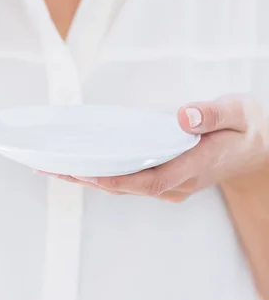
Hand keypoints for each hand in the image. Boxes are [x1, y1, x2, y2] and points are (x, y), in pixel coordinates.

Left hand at [38, 95, 268, 201]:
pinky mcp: (167, 180)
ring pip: (126, 186)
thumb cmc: (247, 128)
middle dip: (89, 178)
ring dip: (90, 178)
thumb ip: (212, 114)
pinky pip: (130, 181)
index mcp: (196, 166)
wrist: (260, 150)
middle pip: (129, 186)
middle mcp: (181, 182)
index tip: (89, 174)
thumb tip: (184, 116)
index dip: (119, 179)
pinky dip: (104, 175)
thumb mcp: (238, 112)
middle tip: (52, 167)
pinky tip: (83, 167)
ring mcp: (173, 185)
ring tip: (55, 168)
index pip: (153, 179)